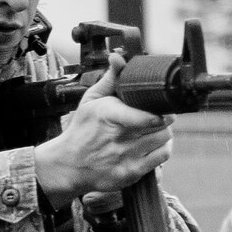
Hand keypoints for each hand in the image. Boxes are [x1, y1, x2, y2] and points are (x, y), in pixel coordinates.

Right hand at [33, 53, 173, 202]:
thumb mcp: (90, 100)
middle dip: (164, 117)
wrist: (67, 166)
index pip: (150, 115)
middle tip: (157, 115)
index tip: (162, 104)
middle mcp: (118, 139)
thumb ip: (110, 79)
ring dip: (163, 132)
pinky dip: (162, 148)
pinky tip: (152, 144)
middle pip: (162, 124)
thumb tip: (118, 57)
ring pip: (164, 139)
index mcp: (109, 116)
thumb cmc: (81, 131)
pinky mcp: (130, 173)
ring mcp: (125, 158)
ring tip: (153, 129)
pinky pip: (162, 157)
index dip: (163, 109)